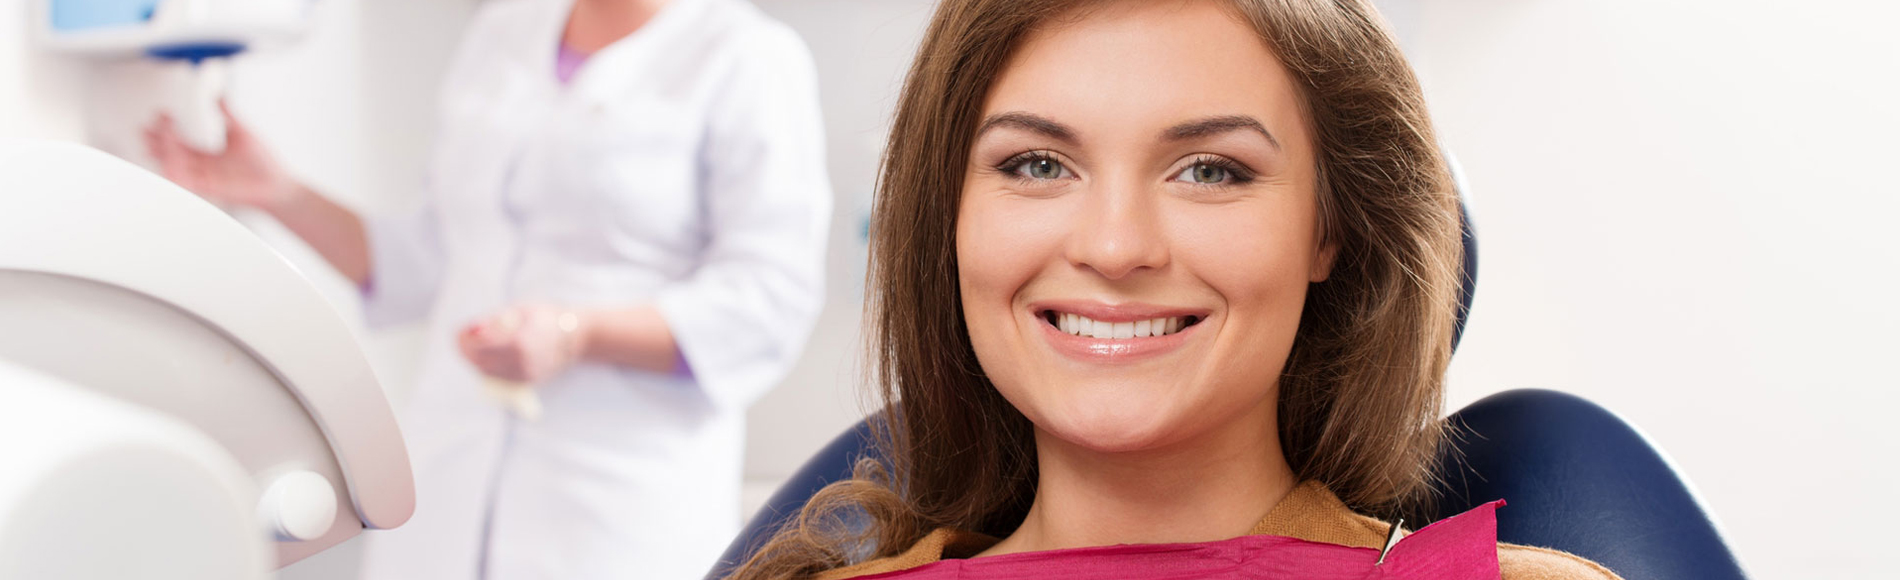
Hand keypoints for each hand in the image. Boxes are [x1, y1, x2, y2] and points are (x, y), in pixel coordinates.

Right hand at [142, 100, 299, 210]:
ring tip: (153, 139)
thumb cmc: (263, 161)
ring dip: (163, 153)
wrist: (278, 184)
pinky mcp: (210, 189)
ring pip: (175, 166)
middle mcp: (202, 167)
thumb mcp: (242, 132)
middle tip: (144, 127)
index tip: (162, 113)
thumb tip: (219, 94)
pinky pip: (186, 181)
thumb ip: (228, 115)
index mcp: (207, 155)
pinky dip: (174, 171)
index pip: (180, 141)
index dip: (168, 129)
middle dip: (157, 141)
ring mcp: (204, 178)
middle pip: (171, 154)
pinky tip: (167, 159)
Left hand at [457, 304, 586, 383]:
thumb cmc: (547, 317)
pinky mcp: (525, 380)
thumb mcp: (520, 310)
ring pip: (487, 371)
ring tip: (473, 344)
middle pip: (481, 360)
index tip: (461, 329)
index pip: (481, 344)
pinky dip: (487, 365)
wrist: (575, 337)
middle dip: (466, 349)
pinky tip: (487, 354)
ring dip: (475, 358)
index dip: (466, 338)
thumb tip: (472, 328)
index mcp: (521, 341)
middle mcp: (522, 362)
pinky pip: (498, 376)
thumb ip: (495, 321)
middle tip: (462, 337)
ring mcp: (525, 374)